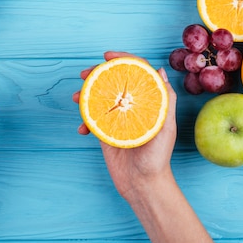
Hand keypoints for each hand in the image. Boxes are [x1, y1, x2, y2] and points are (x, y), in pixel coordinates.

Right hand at [72, 51, 177, 201]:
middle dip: (96, 74)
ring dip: (85, 95)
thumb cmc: (158, 158)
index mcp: (147, 102)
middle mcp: (132, 107)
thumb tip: (160, 70)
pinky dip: (84, 121)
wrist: (142, 185)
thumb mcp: (167, 128)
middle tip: (83, 74)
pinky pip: (91, 121)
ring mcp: (117, 119)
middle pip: (114, 82)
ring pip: (99, 98)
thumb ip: (165, 100)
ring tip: (76, 97)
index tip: (107, 56)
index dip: (122, 60)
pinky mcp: (106, 133)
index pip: (136, 73)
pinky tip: (81, 128)